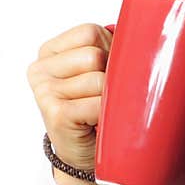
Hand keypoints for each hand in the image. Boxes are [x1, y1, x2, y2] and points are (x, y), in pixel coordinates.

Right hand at [27, 23, 112, 184]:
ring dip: (109, 96)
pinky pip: (98, 103)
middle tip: (102, 93)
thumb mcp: (97, 68)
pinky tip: (96, 120)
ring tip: (99, 107)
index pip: (90, 32)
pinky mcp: (56, 115)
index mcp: (49, 51)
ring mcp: (45, 92)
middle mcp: (40, 69)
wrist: (83, 151)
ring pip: (99, 79)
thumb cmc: (93, 105)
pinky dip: (106, 112)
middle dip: (109, 74)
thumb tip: (143, 33)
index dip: (109, 49)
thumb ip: (109, 46)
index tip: (104, 69)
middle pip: (94, 55)